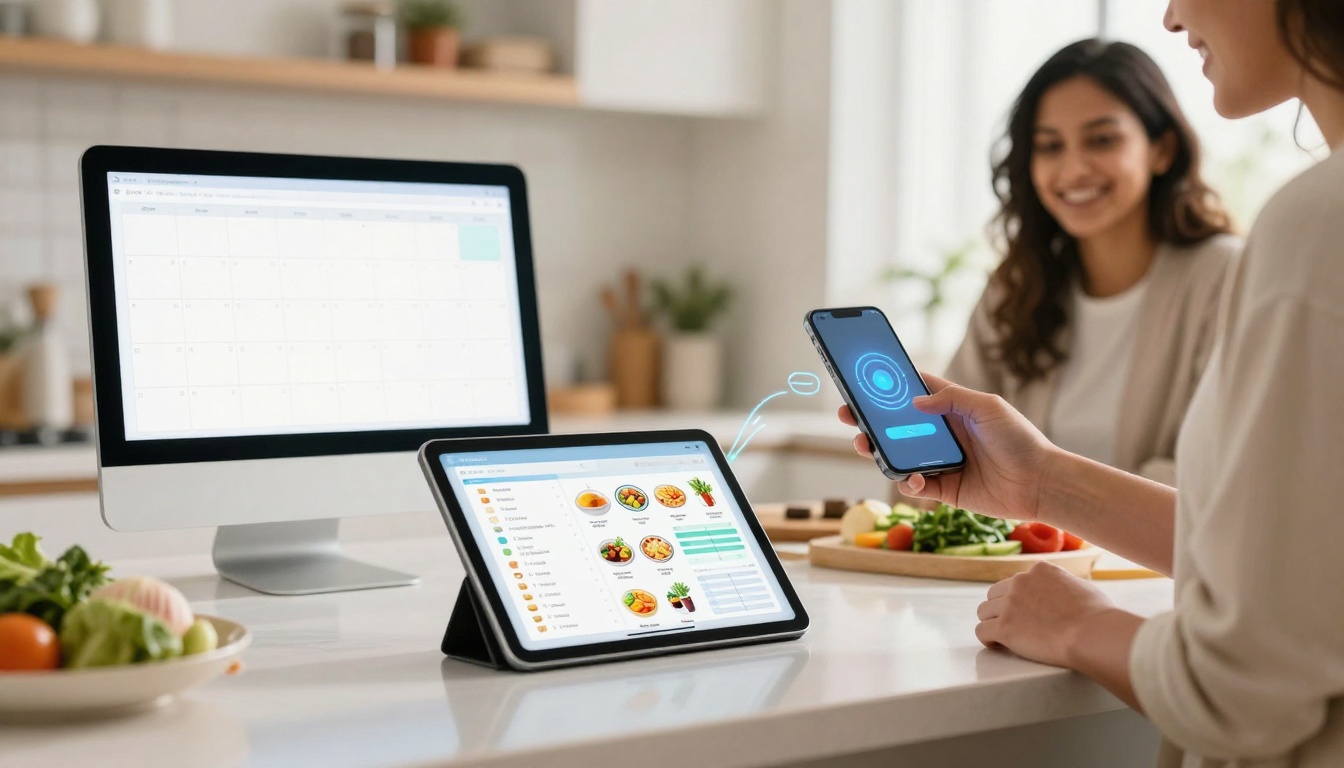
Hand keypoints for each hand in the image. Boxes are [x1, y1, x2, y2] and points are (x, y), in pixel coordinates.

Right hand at [838, 373, 1057, 521]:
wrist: (1041, 483)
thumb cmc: (1020, 440)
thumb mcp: (988, 407)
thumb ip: (952, 398)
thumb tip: (913, 402)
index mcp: (952, 410)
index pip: (913, 392)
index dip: (888, 387)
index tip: (863, 381)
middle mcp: (942, 435)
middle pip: (896, 425)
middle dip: (870, 421)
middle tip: (848, 416)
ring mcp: (941, 462)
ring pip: (898, 456)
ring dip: (878, 451)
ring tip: (866, 447)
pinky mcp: (944, 489)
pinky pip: (914, 485)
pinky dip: (908, 481)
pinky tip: (915, 479)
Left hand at [975, 562, 1115, 667]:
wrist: (1092, 634)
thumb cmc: (1097, 616)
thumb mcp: (1081, 587)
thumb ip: (1063, 585)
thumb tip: (1064, 592)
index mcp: (1039, 571)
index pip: (1016, 582)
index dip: (1018, 598)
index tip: (1026, 612)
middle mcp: (1020, 582)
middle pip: (995, 594)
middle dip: (1001, 608)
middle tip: (1012, 625)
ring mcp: (1010, 604)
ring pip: (984, 611)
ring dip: (992, 622)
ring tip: (1002, 636)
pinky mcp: (1004, 627)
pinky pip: (981, 631)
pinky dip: (987, 639)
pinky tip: (996, 645)